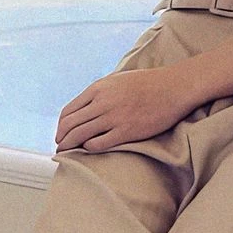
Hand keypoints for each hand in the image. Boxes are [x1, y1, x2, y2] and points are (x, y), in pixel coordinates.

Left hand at [55, 66, 192, 152]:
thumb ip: (101, 92)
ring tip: (67, 153)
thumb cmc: (148, 83)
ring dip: (70, 146)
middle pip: (70, 125)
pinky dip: (89, 148)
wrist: (173, 88)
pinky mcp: (126, 131)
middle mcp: (102, 102)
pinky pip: (98, 144)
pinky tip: (89, 150)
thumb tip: (87, 107)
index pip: (68, 111)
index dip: (60, 125)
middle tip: (59, 146)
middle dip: (61, 138)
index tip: (60, 133)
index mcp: (98, 88)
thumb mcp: (118, 80)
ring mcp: (113, 117)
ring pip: (80, 135)